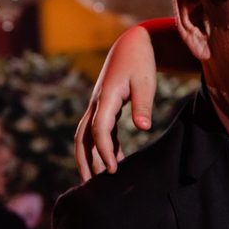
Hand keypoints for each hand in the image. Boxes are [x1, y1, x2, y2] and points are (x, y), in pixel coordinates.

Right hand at [74, 25, 157, 179]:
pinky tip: (115, 160)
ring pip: (86, 135)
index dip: (105, 151)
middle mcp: (96, 103)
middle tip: (90, 183)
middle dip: (84, 160)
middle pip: (83, 137)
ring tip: (98, 178)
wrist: (132, 44)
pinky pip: (99, 130)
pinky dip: (104, 146)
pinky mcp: (105, 106)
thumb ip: (143, 105)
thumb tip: (143, 128)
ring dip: (90, 156)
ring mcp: (98, 104)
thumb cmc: (141, 62)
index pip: (99, 130)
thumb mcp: (145, 82)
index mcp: (105, 97)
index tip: (113, 169)